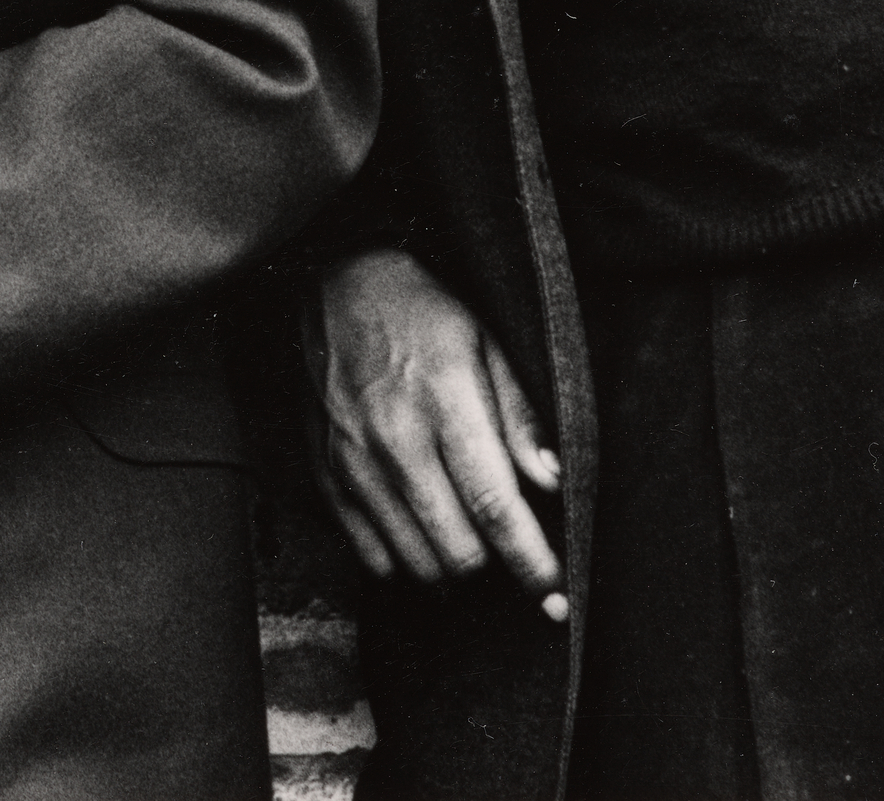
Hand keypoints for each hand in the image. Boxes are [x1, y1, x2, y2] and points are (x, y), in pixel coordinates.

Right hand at [309, 249, 565, 618]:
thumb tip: (553, 483)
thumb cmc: (424, 315)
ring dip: (452, 569)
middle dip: (495, 566)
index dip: (531, 560)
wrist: (336, 286)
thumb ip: (520, 416)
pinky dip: (404, 562)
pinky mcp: (326, 476)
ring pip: (415, 564)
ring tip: (469, 545)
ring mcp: (354, 463)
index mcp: (445, 400)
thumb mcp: (486, 343)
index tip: (557, 598)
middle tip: (509, 549)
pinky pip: (370, 556)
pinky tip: (423, 536)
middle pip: (457, 549)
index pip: (494, 504)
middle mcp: (395, 439)